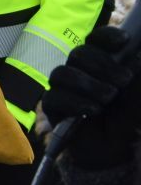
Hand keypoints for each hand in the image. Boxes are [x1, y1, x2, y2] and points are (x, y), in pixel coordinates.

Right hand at [42, 25, 140, 169]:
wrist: (115, 148)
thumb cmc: (127, 117)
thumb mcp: (138, 95)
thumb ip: (136, 73)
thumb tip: (134, 57)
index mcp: (100, 62)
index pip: (96, 39)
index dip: (106, 36)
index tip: (124, 41)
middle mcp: (79, 70)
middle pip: (78, 53)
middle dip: (103, 65)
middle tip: (124, 81)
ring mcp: (63, 87)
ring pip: (63, 73)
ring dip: (89, 85)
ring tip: (108, 99)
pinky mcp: (52, 106)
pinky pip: (54, 96)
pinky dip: (75, 102)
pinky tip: (93, 110)